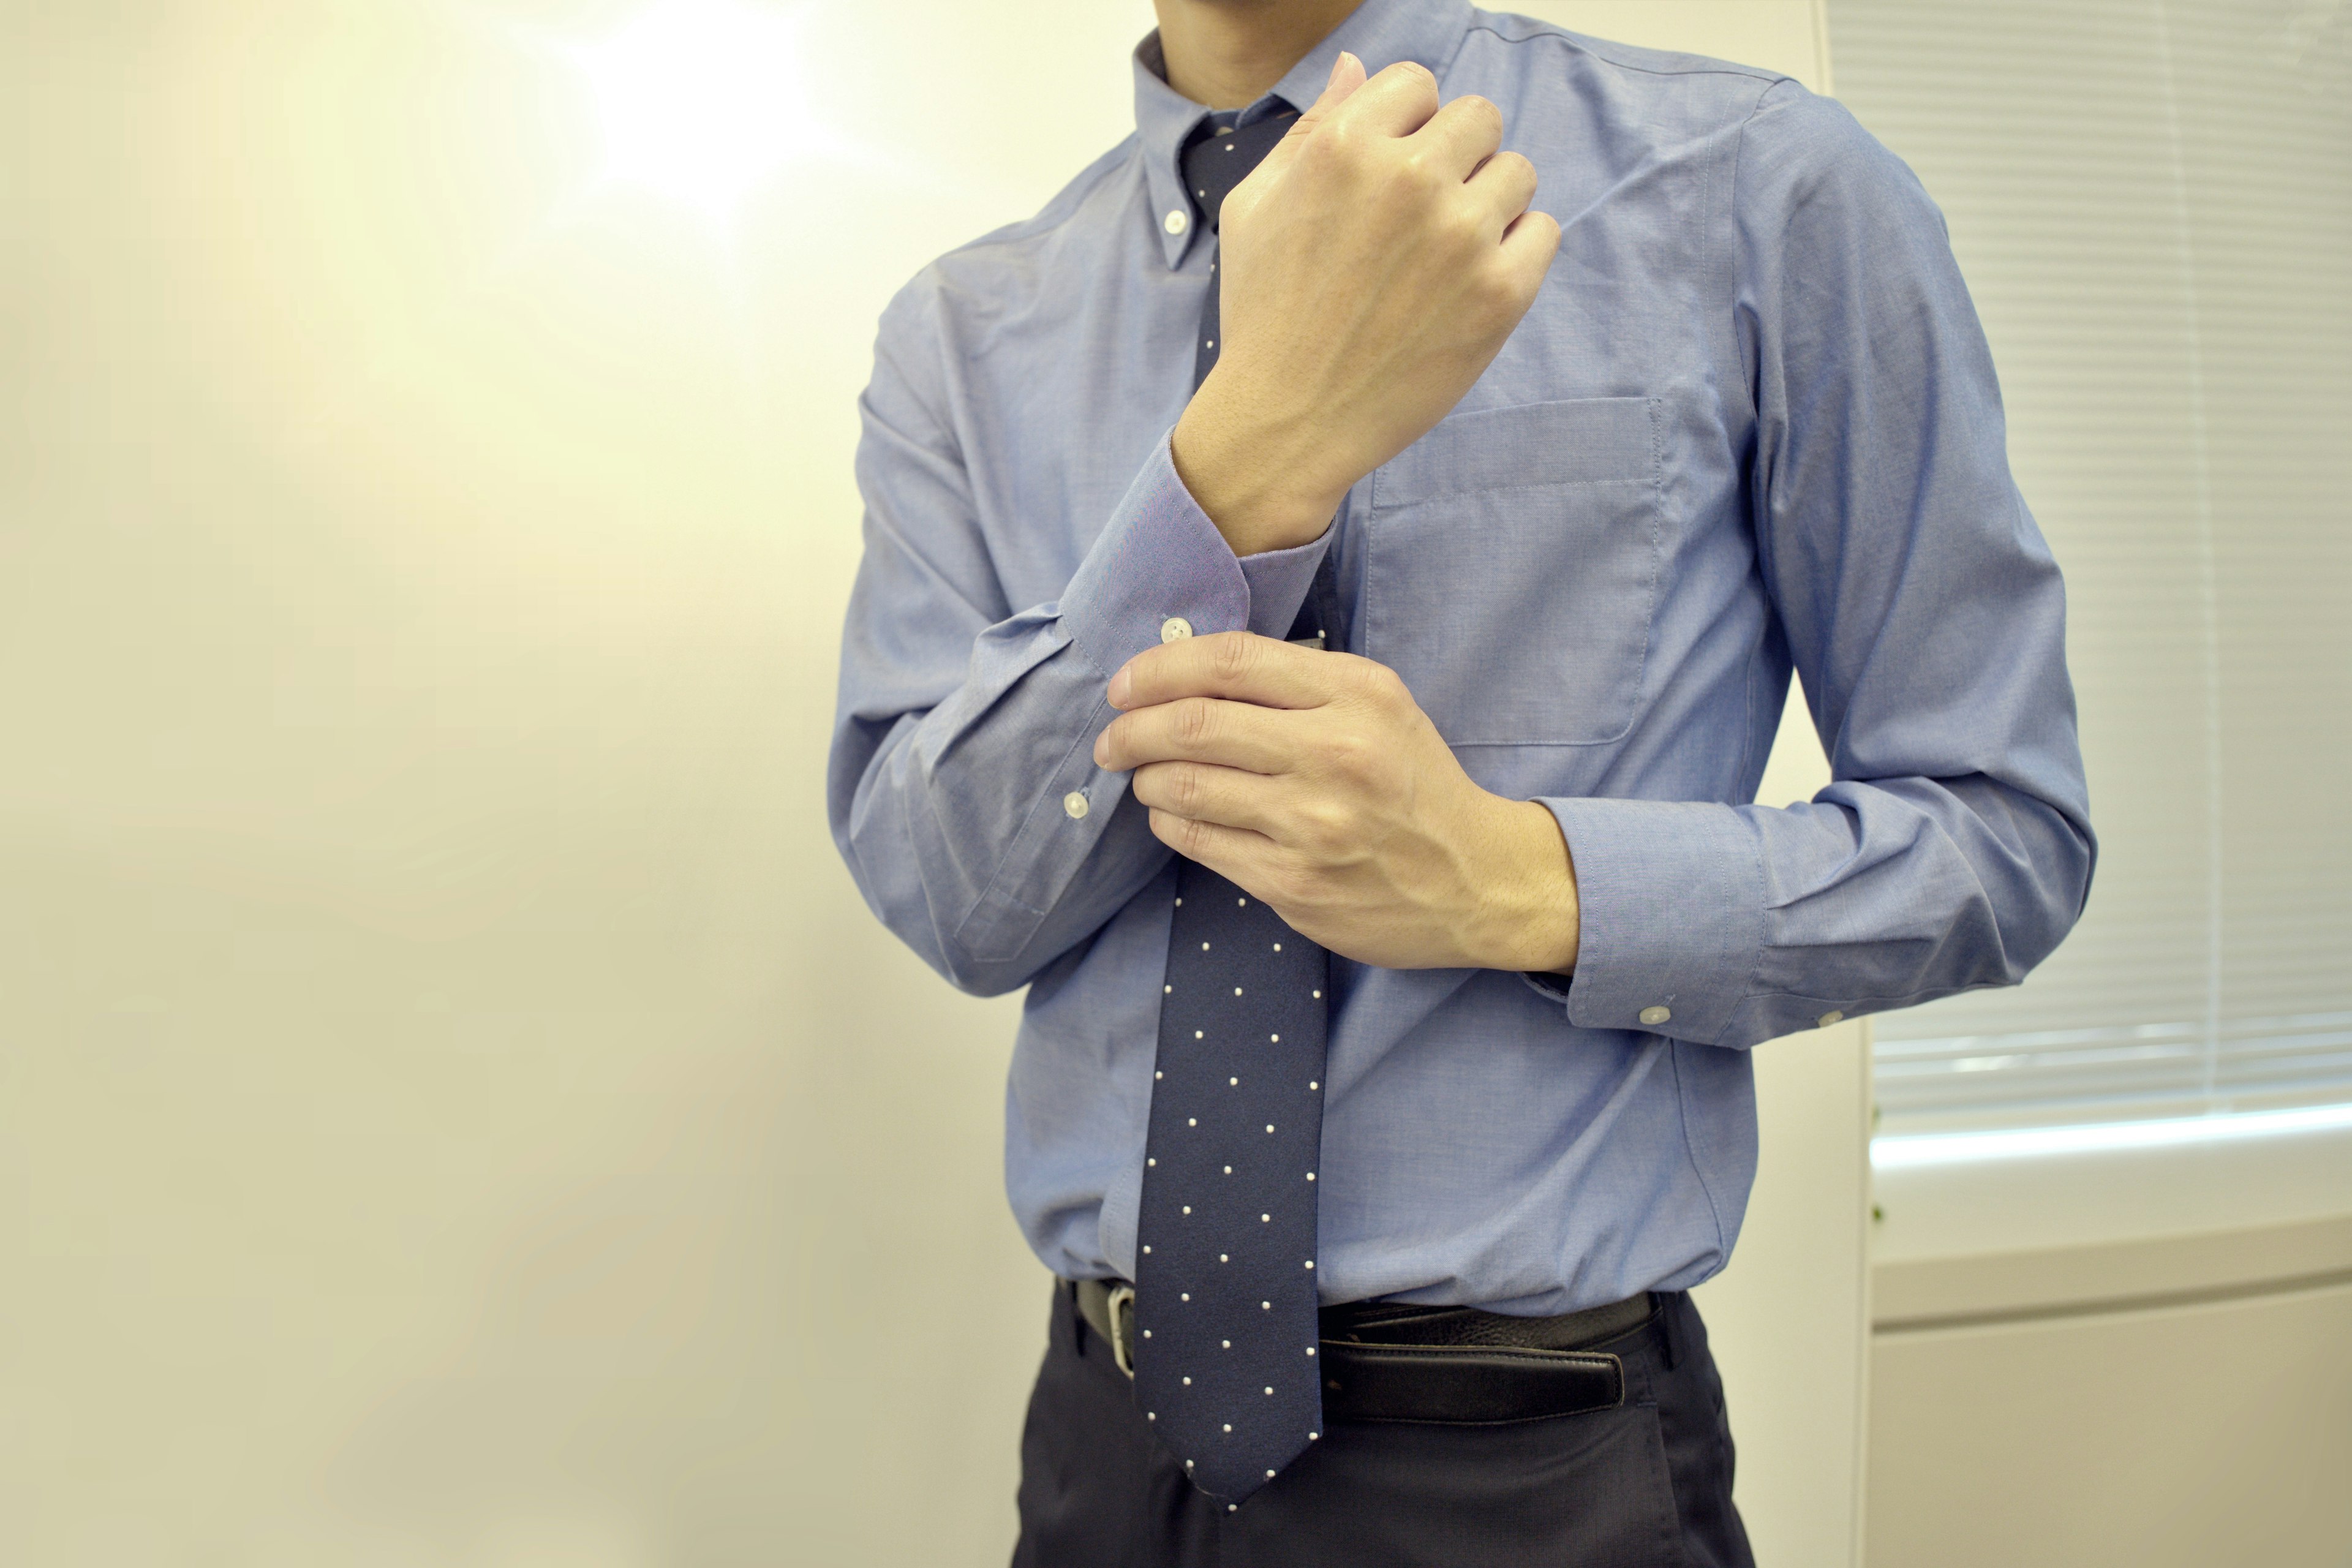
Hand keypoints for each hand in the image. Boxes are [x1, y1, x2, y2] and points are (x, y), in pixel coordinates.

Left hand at [1093, 633, 1579, 971]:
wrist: (1475, 881)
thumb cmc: (1414, 784)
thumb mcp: (1379, 706)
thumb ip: (1298, 682)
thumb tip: (1190, 669)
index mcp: (1356, 695)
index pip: (1230, 661)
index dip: (1159, 667)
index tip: (1125, 684)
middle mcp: (1334, 754)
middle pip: (1195, 723)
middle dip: (1132, 727)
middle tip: (1112, 736)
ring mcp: (1312, 824)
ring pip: (1186, 786)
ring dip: (1145, 777)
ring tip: (1143, 775)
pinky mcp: (1294, 884)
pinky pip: (1200, 842)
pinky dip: (1169, 821)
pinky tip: (1171, 814)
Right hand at [1172, 52, 1561, 556]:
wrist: (1287, 423)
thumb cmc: (1264, 315)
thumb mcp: (1255, 207)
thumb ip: (1313, 128)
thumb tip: (1359, 69)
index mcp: (1346, 146)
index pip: (1418, 84)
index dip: (1407, 128)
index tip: (1390, 177)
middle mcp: (1409, 178)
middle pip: (1480, 120)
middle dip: (1456, 159)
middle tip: (1422, 222)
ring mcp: (1461, 236)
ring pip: (1517, 173)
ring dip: (1489, 206)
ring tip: (1444, 258)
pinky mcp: (1500, 293)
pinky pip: (1543, 232)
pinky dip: (1517, 254)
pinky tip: (1468, 287)